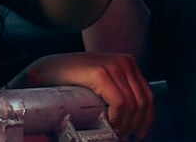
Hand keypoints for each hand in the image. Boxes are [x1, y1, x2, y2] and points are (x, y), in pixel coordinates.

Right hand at [20, 51, 154, 137]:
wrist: (47, 70)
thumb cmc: (73, 80)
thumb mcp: (102, 83)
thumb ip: (118, 91)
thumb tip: (133, 118)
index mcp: (128, 63)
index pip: (149, 96)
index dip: (147, 120)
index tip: (139, 134)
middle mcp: (124, 62)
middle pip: (143, 102)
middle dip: (136, 125)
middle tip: (123, 136)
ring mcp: (113, 66)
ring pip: (133, 104)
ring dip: (126, 124)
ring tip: (115, 133)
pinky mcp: (100, 73)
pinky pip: (119, 102)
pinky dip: (117, 117)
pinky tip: (108, 123)